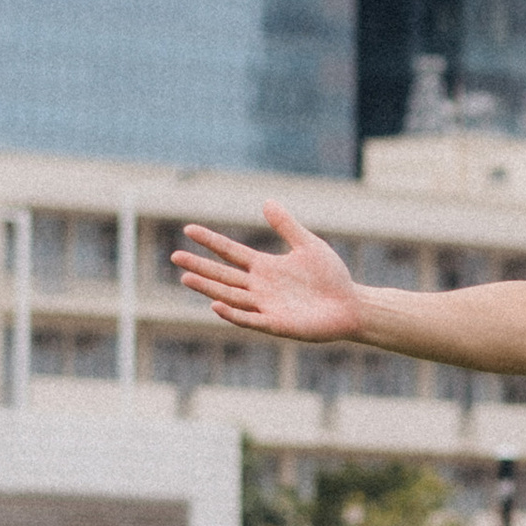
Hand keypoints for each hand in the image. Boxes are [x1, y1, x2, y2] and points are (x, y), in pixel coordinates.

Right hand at [173, 204, 363, 341]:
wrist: (350, 305)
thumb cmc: (331, 276)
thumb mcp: (308, 245)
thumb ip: (287, 226)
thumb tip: (266, 201)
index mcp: (265, 267)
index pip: (230, 252)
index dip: (210, 241)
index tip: (189, 229)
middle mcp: (260, 286)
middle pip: (223, 275)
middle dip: (199, 266)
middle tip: (175, 256)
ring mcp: (265, 306)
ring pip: (230, 296)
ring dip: (208, 288)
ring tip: (186, 278)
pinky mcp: (276, 323)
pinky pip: (250, 319)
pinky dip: (233, 314)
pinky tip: (216, 305)